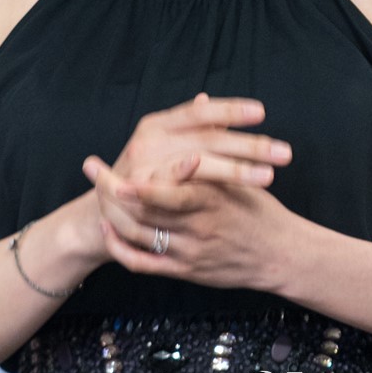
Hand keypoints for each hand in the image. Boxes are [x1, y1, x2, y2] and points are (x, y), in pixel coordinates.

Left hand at [83, 158, 292, 291]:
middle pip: (141, 213)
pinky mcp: (186, 271)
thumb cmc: (259, 208)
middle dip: (111, 193)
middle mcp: (196, 227)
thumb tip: (200, 100)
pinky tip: (110, 229)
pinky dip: (120, 248)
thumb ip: (215, 140)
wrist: (279, 254)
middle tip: (92, 172)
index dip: (132, 185)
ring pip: (137, 236)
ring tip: (96, 197)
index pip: (162, 193)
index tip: (109, 168)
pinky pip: (142, 263)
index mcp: (209, 199)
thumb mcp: (241, 173)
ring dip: (111, 216)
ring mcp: (189, 251)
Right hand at [98, 92, 291, 187]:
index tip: (262, 112)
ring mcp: (146, 166)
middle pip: (208, 137)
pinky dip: (191, 179)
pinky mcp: (143, 194)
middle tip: (285, 152)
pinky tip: (222, 183)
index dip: (230, 110)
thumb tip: (208, 100)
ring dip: (236, 169)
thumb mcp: (159, 144)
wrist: (103, 210)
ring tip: (269, 175)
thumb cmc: (140, 173)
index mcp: (158, 124)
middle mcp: (151, 139)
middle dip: (249, 145)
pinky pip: (172, 186)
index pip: (201, 112)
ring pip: (197, 161)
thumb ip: (186, 125)